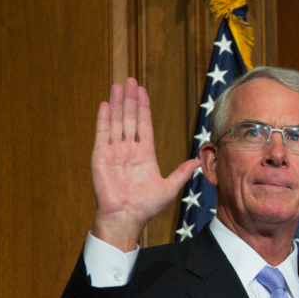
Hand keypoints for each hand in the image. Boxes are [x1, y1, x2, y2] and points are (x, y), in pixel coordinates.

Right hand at [90, 77, 199, 250]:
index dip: (143, 108)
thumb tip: (198, 161)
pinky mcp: (100, 156)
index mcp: (144, 155)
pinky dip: (103, 118)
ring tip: (118, 85)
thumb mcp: (169, 187)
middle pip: (130, 118)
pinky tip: (105, 104)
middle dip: (130, 99)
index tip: (143, 92)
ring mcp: (114, 152)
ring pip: (116, 121)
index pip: (144, 125)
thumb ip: (181, 172)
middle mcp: (129, 150)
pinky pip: (102, 133)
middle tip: (131, 80)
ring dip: (117, 103)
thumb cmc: (146, 206)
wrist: (126, 217)